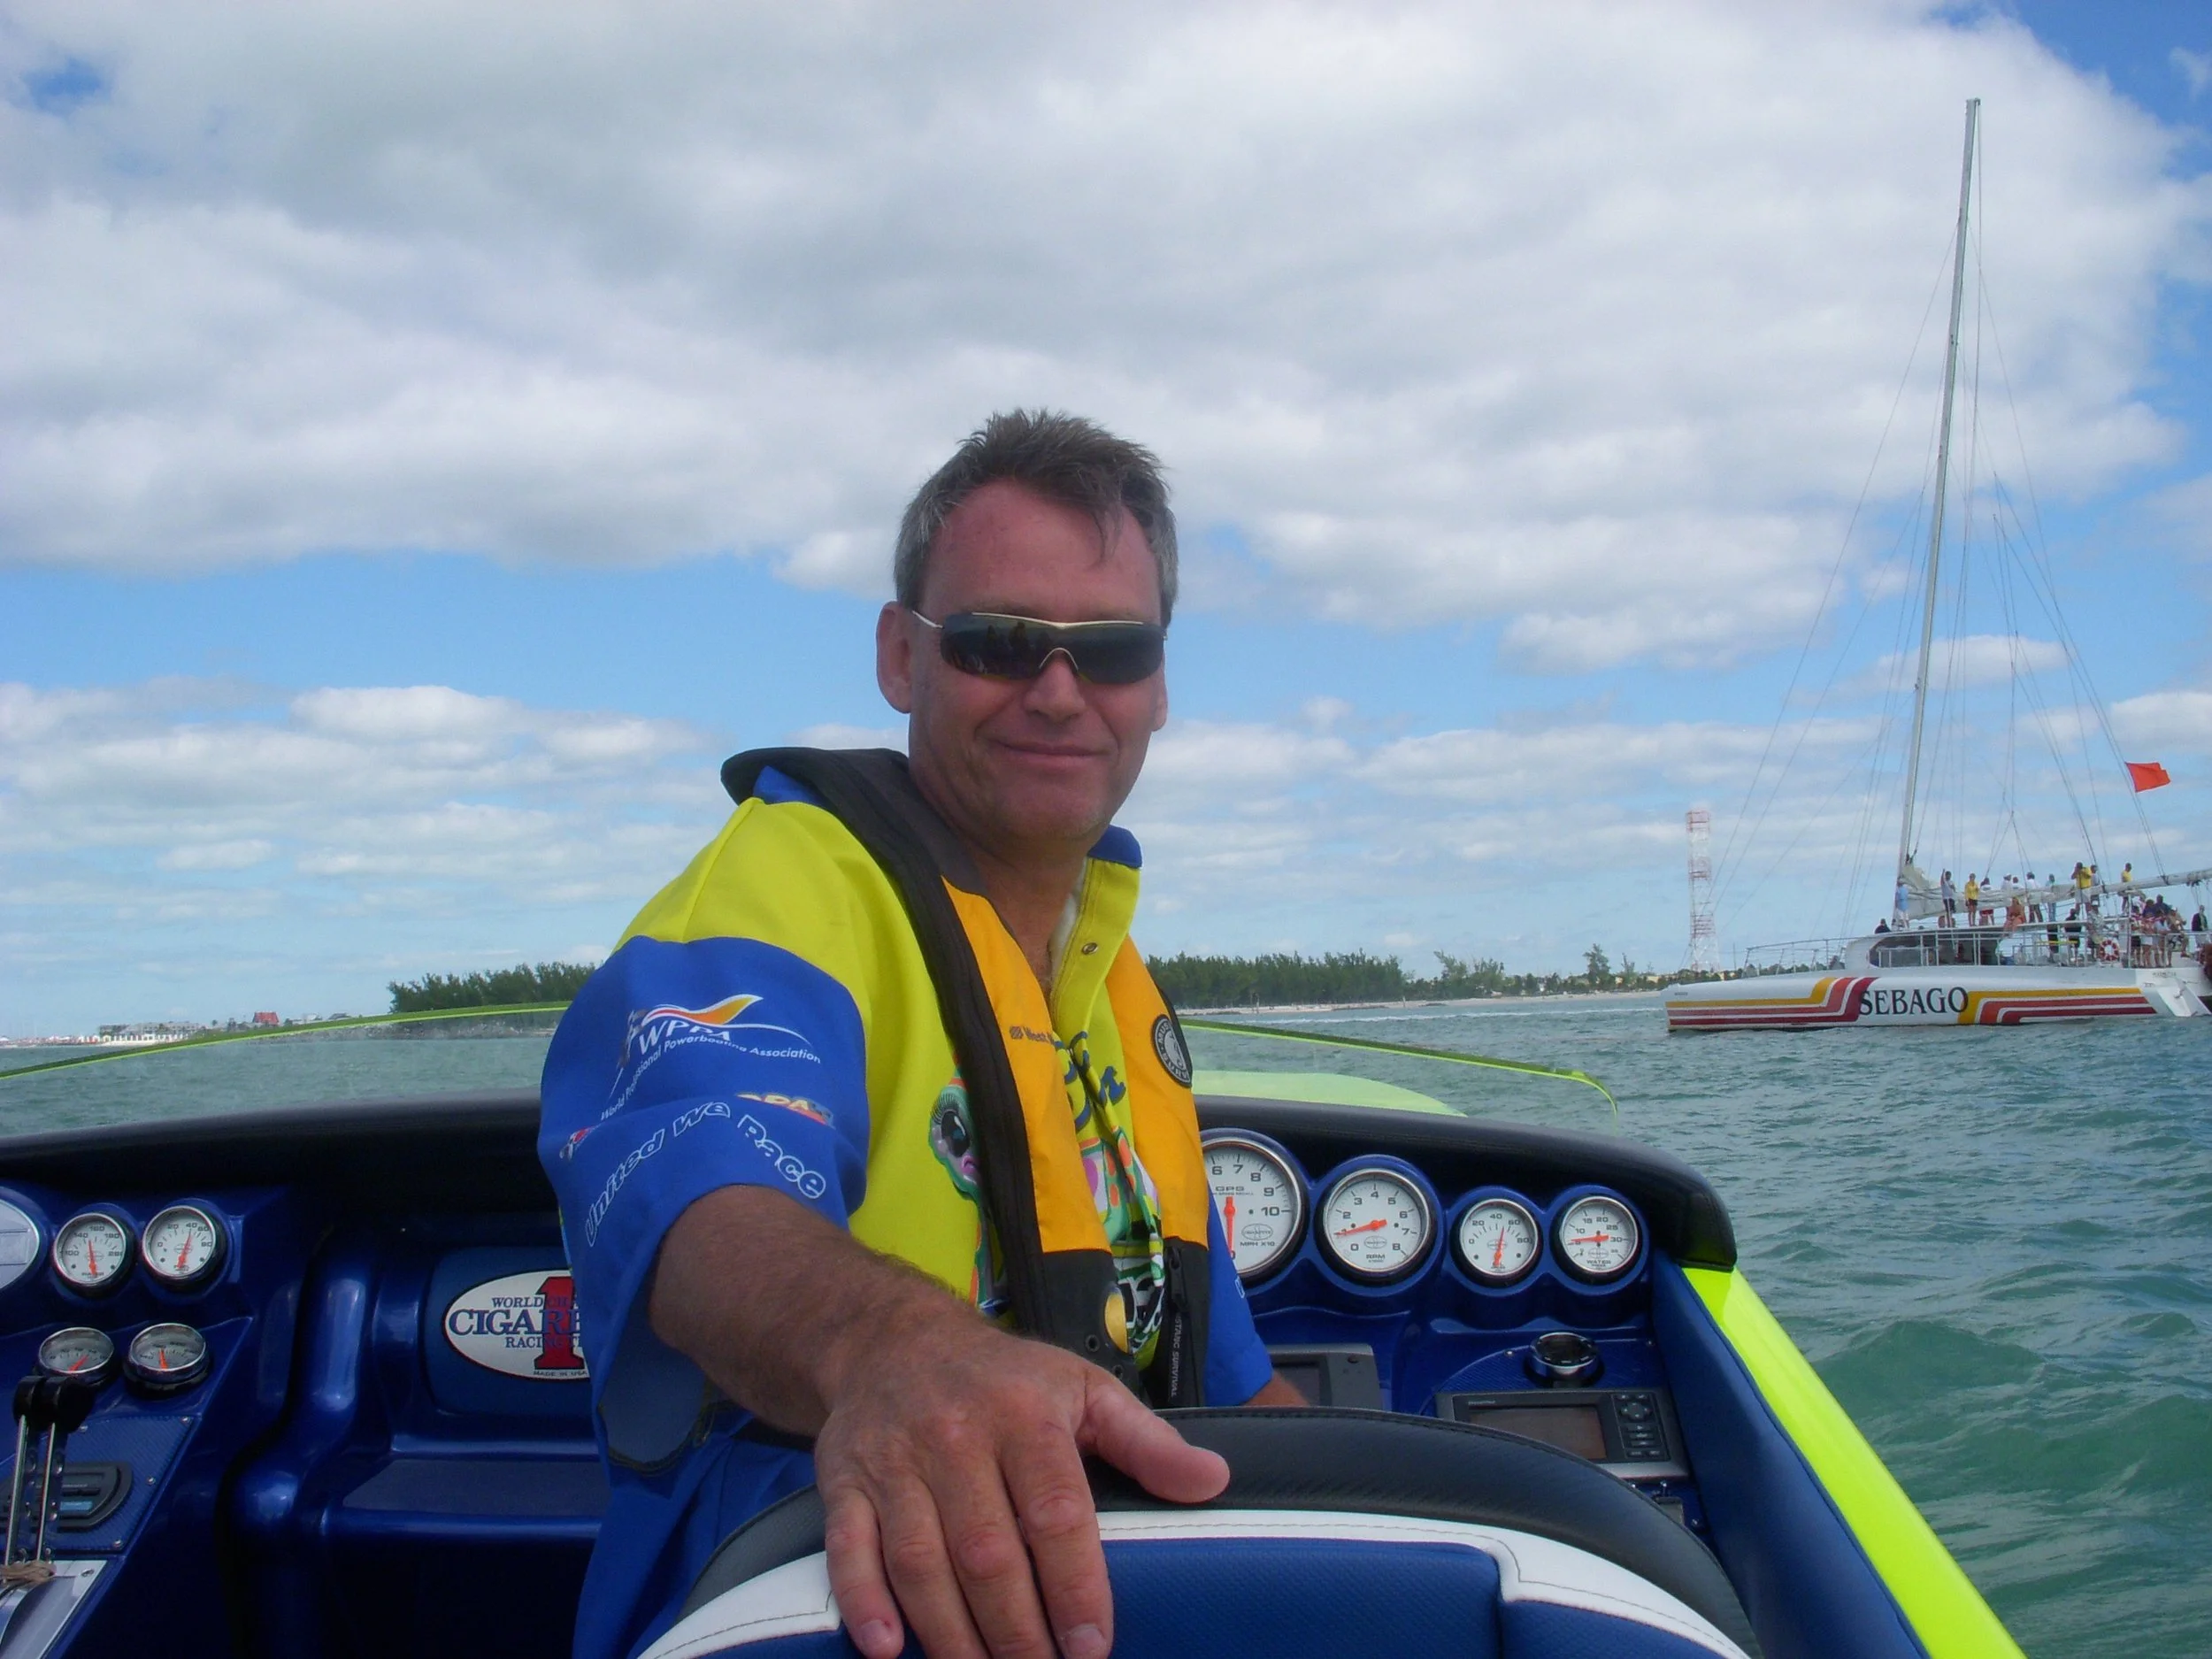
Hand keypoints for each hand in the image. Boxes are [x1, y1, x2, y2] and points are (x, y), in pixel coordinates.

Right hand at [813, 1307, 1228, 1658]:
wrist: (890, 1339)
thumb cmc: (1003, 1378)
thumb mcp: (1082, 1388)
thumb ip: (1146, 1441)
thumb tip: (1213, 1482)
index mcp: (1025, 1415)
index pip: (1055, 1511)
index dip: (1075, 1586)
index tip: (1093, 1647)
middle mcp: (956, 1436)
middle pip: (987, 1551)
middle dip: (1017, 1630)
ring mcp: (895, 1461)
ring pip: (921, 1561)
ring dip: (952, 1634)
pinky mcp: (844, 1480)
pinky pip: (850, 1548)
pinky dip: (864, 1601)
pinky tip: (888, 1648)